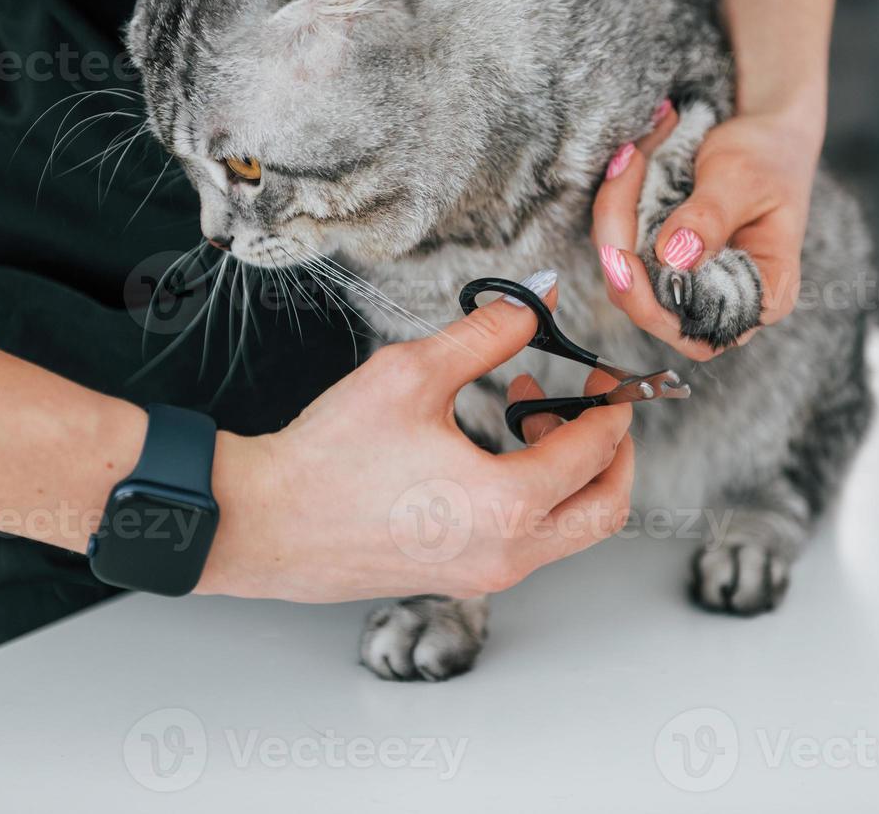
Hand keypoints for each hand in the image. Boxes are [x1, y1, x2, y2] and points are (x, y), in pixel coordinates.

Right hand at [198, 280, 634, 601]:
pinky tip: (492, 451)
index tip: (605, 377)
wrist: (264, 523)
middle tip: (596, 407)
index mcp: (506, 505)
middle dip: (614, 454)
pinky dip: (535, 498)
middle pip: (605, 510)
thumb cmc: (328, 457)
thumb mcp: (411, 374)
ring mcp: (485, 574)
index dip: (610, 406)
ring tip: (525, 411)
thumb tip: (536, 299)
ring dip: (569, 474)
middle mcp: (507, 553)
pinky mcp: (460, 579)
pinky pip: (528, 543)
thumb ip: (485, 333)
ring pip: (569, 531)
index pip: (594, 452)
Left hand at [591, 105, 821, 360]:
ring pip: (624, 274)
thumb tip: (674, 257)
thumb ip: (709, 219)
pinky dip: (616, 206)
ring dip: (614, 214)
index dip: (650, 308)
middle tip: (623, 170)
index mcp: (762, 297)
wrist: (767, 129)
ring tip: (632, 156)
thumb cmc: (769, 156)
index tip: (621, 258)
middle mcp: (721, 300)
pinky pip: (622, 245)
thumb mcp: (742, 179)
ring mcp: (687, 281)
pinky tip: (629, 164)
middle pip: (647, 304)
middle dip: (620, 241)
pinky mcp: (661, 257)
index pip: (696, 335)